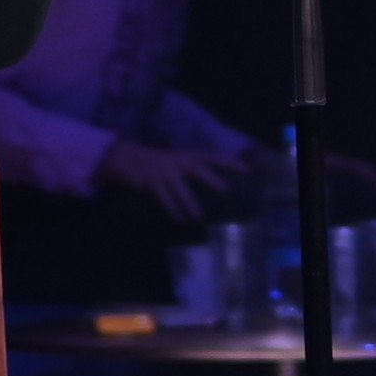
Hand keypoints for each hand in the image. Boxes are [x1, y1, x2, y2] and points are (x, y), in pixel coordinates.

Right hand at [98, 139, 242, 221]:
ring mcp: (164, 172)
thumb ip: (194, 170)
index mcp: (187, 156)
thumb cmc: (159, 163)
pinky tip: (178, 220)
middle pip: (197, 169)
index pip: (212, 156)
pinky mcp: (151, 183)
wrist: (128, 158)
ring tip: (198, 217)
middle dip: (210, 179)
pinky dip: (172, 210)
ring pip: (180, 188)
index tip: (247, 170)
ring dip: (189, 203)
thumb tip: (218, 186)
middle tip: (225, 190)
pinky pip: (164, 199)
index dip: (230, 162)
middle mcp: (178, 162)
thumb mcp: (178, 161)